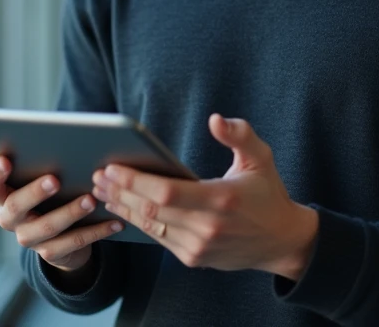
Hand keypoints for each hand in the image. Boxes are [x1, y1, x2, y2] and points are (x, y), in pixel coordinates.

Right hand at [0, 156, 124, 272]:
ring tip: (91, 199)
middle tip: (55, 179)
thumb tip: (69, 141)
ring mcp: (29, 238)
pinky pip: (73, 243)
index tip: (6, 160)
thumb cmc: (53, 192)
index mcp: (4, 195)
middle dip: (35, 192)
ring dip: (70, 212)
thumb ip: (46, 163)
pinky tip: (114, 221)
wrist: (61, 234)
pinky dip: (96, 231)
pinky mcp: (51, 253)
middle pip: (15, 206)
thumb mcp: (44, 178)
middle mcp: (11, 219)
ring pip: (46, 226)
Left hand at [91, 114, 318, 279]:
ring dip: (122, 207)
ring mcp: (199, 247)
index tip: (111, 167)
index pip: (167, 192)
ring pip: (150, 226)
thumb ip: (239, 135)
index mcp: (221, 199)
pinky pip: (158, 238)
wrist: (281, 241)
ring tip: (101, 190)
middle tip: (97, 176)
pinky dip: (136, 222)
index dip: (135, 181)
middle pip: (150, 210)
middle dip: (120, 192)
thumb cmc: (267, 193)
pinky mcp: (193, 258)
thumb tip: (215, 119)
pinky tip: (121, 207)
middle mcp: (208, 227)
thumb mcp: (261, 157)